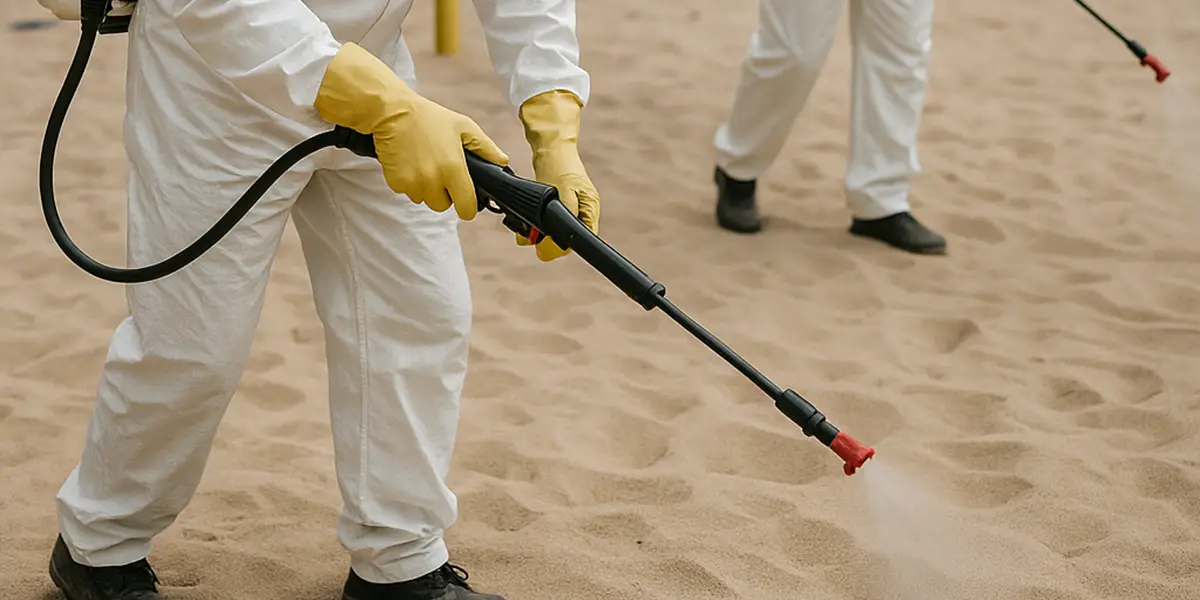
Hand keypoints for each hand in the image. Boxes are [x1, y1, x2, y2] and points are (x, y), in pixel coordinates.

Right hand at [314, 43, 509, 219]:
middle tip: (441, 172)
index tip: (466, 203)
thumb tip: (503, 161)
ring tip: (424, 164)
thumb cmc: (429, 117)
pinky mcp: (395, 182)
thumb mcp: (463, 126)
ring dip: (426, 189)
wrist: (392, 112)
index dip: (468, 207)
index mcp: (453, 168)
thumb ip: (485, 147)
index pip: (466, 207)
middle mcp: (433, 180)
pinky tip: (409, 163)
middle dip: (444, 194)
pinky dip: (409, 183)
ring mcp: (412, 183)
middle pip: (443, 206)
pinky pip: (407, 192)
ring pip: (424, 200)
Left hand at [516, 90, 599, 261]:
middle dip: (546, 242)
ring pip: (553, 236)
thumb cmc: (559, 165)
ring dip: (536, 235)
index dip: (562, 248)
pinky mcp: (556, 207)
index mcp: (590, 210)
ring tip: (523, 229)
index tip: (543, 246)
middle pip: (565, 242)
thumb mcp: (561, 190)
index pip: (581, 240)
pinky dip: (532, 226)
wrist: (550, 147)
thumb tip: (555, 241)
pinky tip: (523, 222)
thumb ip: (562, 216)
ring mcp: (569, 210)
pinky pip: (545, 225)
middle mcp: (582, 213)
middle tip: (528, 235)